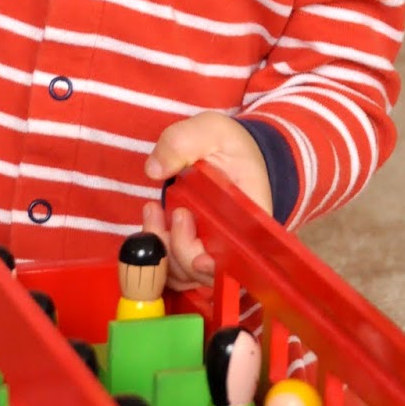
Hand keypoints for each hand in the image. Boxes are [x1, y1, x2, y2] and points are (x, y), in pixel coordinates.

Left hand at [143, 113, 272, 288]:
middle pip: (206, 271)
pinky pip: (173, 268)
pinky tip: (153, 221)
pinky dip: (158, 252)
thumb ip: (183, 142)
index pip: (240, 257)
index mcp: (251, 217)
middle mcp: (234, 242)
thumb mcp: (211, 131)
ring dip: (163, 250)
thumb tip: (155, 169)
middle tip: (173, 212)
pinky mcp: (193, 250)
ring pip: (185, 274)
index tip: (199, 260)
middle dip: (180, 248)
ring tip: (154, 212)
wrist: (231, 153)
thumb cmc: (229, 145)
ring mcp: (212, 249)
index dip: (218, 267)